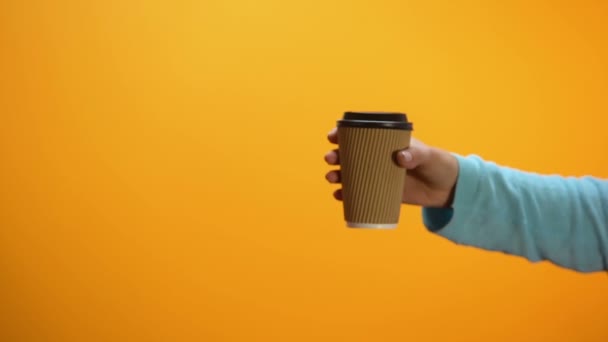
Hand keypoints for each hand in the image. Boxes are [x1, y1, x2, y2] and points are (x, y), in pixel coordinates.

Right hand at [324, 128, 458, 207]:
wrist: (447, 188)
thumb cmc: (438, 164)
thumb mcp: (428, 155)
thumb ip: (415, 154)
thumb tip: (400, 157)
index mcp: (385, 142)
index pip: (359, 135)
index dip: (342, 134)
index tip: (333, 137)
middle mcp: (377, 158)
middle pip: (349, 155)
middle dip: (335, 155)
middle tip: (331, 159)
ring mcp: (377, 175)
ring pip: (350, 174)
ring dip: (337, 175)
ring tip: (332, 178)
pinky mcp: (380, 192)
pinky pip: (358, 193)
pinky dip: (346, 195)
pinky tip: (339, 196)